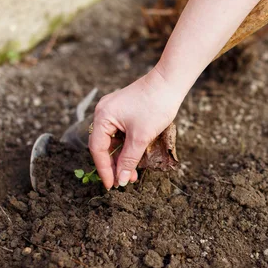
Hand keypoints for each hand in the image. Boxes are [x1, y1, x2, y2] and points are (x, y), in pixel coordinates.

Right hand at [89, 67, 184, 188]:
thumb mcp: (141, 137)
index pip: (97, 149)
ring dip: (121, 157)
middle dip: (114, 165)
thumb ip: (129, 160)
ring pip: (113, 141)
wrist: (170, 82)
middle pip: (103, 145)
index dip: (104, 169)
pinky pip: (120, 133)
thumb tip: (122, 180)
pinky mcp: (124, 111)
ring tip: (133, 174)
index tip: (112, 186)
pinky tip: (134, 158)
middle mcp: (104, 112)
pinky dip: (126, 146)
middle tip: (124, 182)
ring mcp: (113, 110)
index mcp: (102, 116)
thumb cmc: (155, 106)